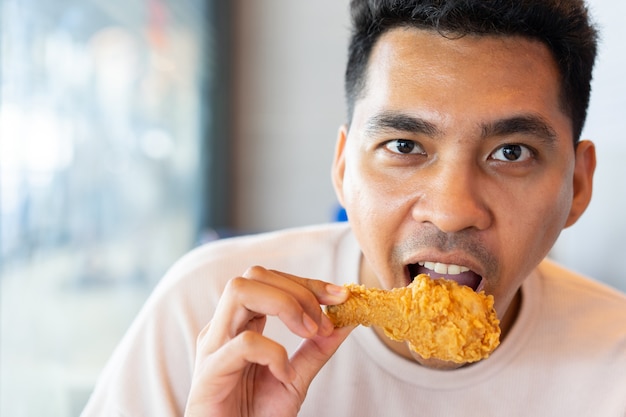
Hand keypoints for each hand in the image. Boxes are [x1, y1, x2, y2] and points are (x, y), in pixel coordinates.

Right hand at [184, 266, 351, 416]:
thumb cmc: (254, 415)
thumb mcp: (295, 377)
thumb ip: (316, 349)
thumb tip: (346, 320)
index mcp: (240, 324)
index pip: (270, 280)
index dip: (307, 283)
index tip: (340, 297)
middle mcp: (224, 327)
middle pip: (254, 275)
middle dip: (298, 290)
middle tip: (322, 323)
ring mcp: (213, 345)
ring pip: (240, 290)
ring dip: (284, 305)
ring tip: (307, 333)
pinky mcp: (210, 371)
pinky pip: (244, 343)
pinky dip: (273, 352)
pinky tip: (283, 373)